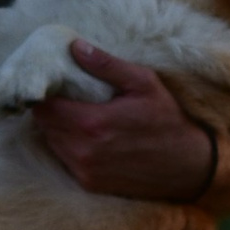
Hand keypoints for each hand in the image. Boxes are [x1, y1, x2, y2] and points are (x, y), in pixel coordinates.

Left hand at [35, 47, 229, 217]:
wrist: (187, 166)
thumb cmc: (166, 120)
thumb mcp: (142, 83)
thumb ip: (106, 65)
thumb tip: (74, 46)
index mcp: (91, 123)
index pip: (44, 106)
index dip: (42, 91)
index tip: (49, 80)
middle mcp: (82, 150)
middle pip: (44, 124)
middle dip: (47, 107)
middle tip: (58, 93)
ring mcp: (84, 170)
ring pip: (51, 142)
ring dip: (55, 126)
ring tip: (70, 111)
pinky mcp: (89, 183)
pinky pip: (64, 159)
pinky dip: (67, 145)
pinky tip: (83, 133)